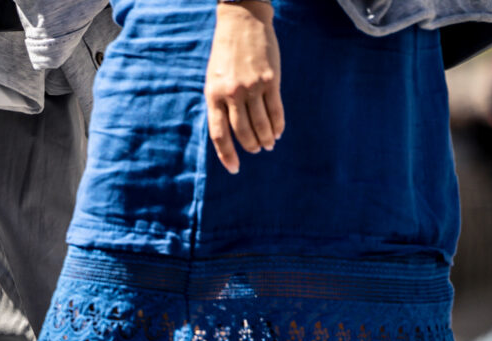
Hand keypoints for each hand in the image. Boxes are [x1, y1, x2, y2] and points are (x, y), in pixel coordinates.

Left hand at [206, 0, 282, 173]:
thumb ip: (219, 102)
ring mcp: (252, 87)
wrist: (241, 21)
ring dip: (266, 138)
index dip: (227, 155)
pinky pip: (276, 111)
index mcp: (213, 95)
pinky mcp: (270, 80)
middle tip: (257, 150)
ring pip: (261, 124)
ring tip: (269, 144)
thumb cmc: (226, 52)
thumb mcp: (214, 77)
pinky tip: (278, 132)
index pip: (219, 134)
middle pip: (242, 132)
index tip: (235, 168)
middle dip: (251, 146)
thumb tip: (229, 131)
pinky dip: (278, 125)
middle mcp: (232, 93)